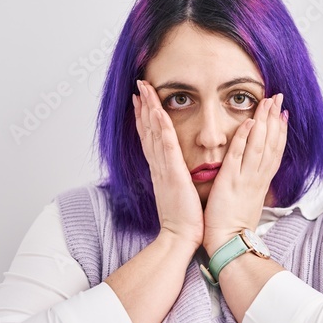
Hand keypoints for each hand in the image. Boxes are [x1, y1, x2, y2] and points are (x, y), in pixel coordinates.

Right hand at [133, 79, 203, 248]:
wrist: (180, 237)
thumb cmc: (184, 220)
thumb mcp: (178, 193)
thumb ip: (176, 179)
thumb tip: (177, 171)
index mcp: (161, 171)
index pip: (151, 139)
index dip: (145, 118)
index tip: (141, 100)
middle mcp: (159, 167)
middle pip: (148, 130)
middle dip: (143, 106)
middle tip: (139, 85)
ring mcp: (164, 169)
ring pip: (154, 133)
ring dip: (149, 110)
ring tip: (144, 90)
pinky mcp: (173, 174)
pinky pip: (167, 147)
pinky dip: (161, 128)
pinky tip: (158, 112)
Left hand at [203, 93, 286, 255]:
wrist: (229, 244)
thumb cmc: (234, 227)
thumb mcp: (248, 202)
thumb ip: (251, 186)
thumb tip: (253, 178)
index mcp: (261, 182)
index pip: (274, 151)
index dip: (280, 131)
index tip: (283, 114)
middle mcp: (257, 178)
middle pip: (271, 143)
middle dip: (275, 118)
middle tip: (278, 97)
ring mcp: (245, 178)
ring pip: (259, 145)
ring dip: (264, 122)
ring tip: (267, 102)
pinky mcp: (231, 181)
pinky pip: (239, 156)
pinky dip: (245, 138)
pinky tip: (249, 122)